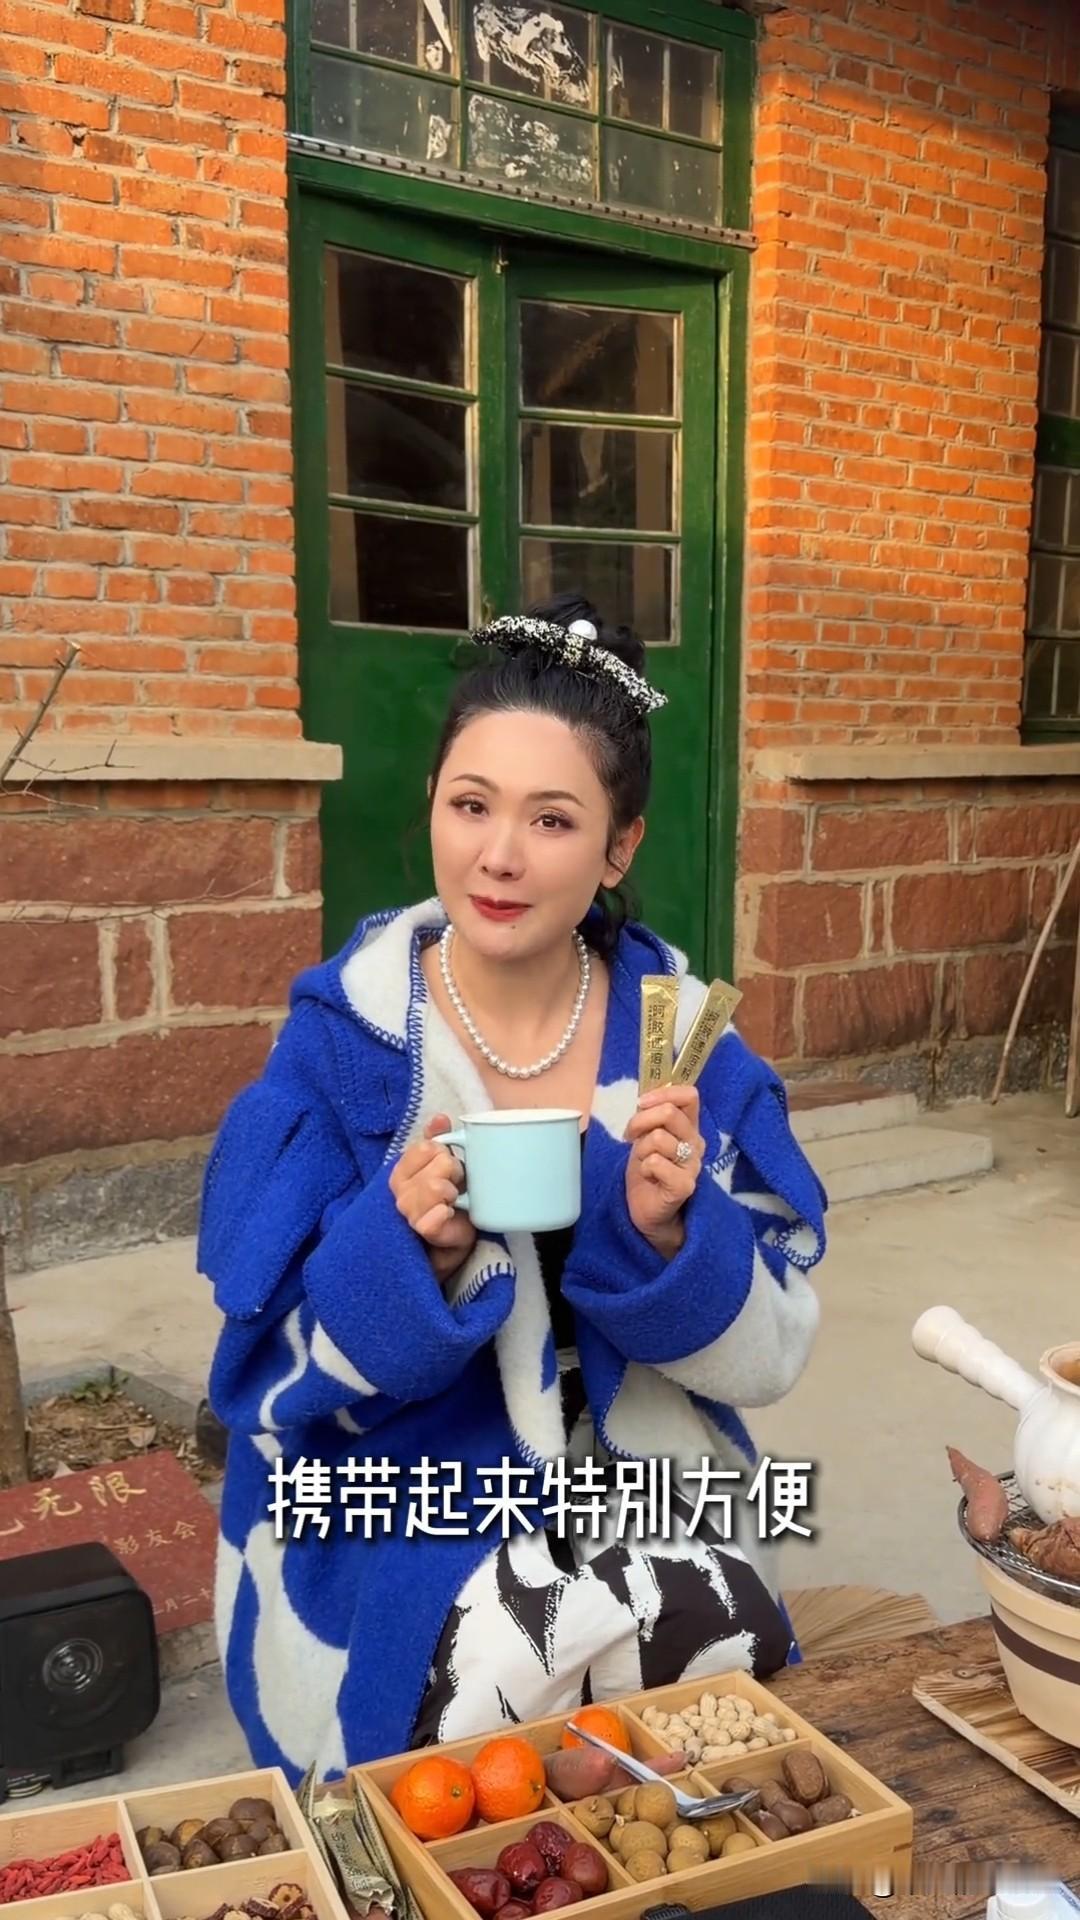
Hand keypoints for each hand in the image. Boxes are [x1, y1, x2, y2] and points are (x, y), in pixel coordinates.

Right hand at [389, 1114, 476, 1285]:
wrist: (447, 1248)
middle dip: (453, 1173)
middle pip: (438, 1163)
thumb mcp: (441, 1170)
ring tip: (452, 1204)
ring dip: (452, 1194)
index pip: (426, 1147)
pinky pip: (435, 1216)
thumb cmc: (444, 1205)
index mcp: (401, 1171)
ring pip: (436, 1187)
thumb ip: (436, 1142)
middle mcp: (399, 1191)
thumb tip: (439, 1118)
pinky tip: (448, 1217)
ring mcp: (408, 1213)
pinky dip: (446, 1214)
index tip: (448, 1170)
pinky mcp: (422, 1232)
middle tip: (454, 1189)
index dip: (444, 1154)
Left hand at [624, 1084, 704, 1259]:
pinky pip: (656, 1162)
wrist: (648, 1209)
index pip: (689, 1096)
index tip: (642, 1103)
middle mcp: (696, 1144)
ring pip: (658, 1138)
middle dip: (640, 1121)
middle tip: (631, 1136)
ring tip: (643, 1162)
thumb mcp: (647, 1136)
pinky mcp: (685, 1186)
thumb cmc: (648, 1170)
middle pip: (670, 1113)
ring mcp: (692, 1165)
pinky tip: (649, 1177)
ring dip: (641, 1149)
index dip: (663, 1094)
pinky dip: (644, 1167)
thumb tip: (647, 1094)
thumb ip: (652, 1116)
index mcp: (689, 1128)